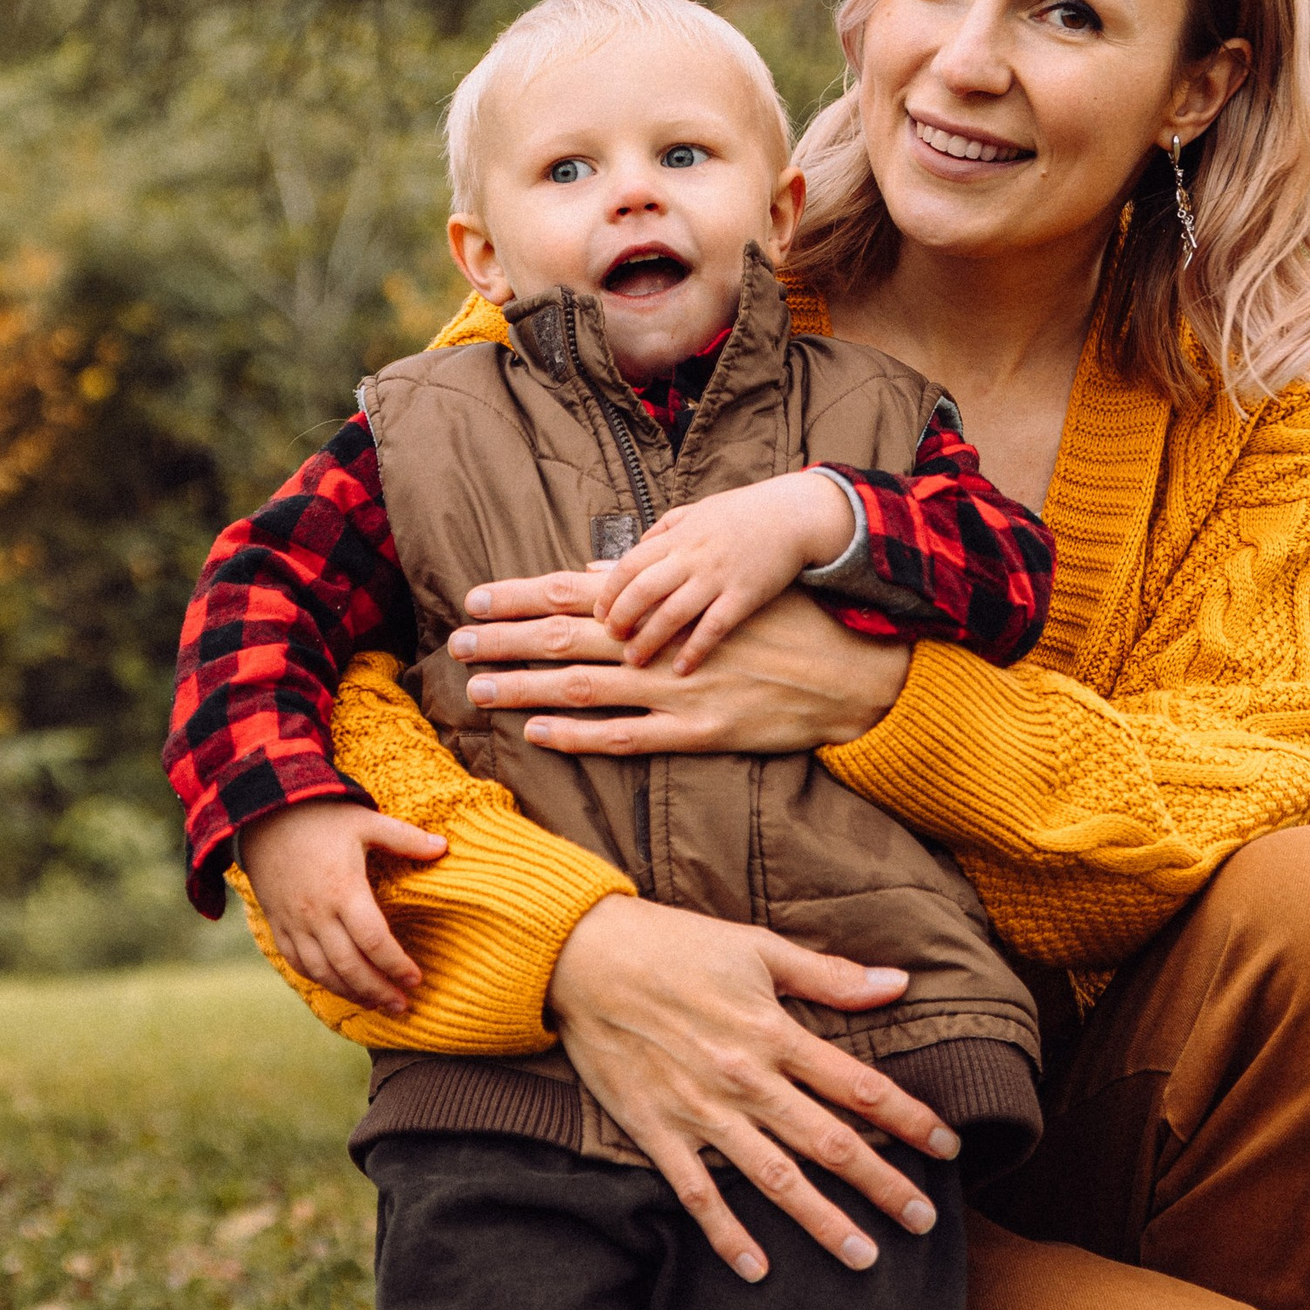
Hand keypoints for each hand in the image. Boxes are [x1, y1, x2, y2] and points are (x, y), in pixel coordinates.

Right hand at [238, 798, 447, 1014]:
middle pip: (350, 965)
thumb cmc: (320, 817)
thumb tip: (444, 847)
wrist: (262, 816)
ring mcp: (294, 922)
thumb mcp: (365, 821)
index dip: (396, 965)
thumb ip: (405, 838)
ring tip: (377, 1004)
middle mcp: (317, 913)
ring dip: (351, 992)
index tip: (416, 979)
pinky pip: (298, 963)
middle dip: (378, 990)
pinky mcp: (278, 925)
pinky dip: (321, 980)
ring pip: (323, 971)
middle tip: (402, 1005)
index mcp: (343, 889)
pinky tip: (341, 986)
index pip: (374, 940)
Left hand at [452, 583, 908, 757]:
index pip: (575, 593)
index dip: (521, 595)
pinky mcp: (701, 731)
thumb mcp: (718, 588)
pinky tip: (539, 731)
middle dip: (506, 638)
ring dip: (527, 686)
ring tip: (477, 688)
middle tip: (457, 642)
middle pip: (566, 635)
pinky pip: (628, 736)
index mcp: (667, 601)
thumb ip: (651, 585)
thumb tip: (589, 573)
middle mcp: (664, 642)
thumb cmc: (782, 622)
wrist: (852, 669)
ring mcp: (680, 689)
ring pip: (586, 685)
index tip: (473, 598)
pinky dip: (580, 733)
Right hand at [546, 896, 959, 1279]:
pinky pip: (697, 1195)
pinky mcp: (656, 1131)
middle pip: (830, 1144)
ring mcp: (700, 1112)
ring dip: (822, 1222)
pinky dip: (727, 1234)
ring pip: (775, 1180)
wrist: (581, 957)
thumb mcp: (757, 948)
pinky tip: (758, 1268)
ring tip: (864, 1258)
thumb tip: (899, 983)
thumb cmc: (674, 945)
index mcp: (774, 1033)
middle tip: (924, 1222)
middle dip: (883, 1186)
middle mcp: (745, 1080)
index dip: (910, 1119)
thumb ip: (830, 975)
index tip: (949, 1148)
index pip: (860, 1086)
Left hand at [597, 471, 854, 671]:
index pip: (629, 565)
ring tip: (635, 660)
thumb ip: (662, 531)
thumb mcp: (697, 512)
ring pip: (672, 612)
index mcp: (678, 536)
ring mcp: (718, 577)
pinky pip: (714, 627)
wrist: (794, 515)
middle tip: (611, 639)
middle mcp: (693, 556)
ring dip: (649, 639)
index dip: (609, 592)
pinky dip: (695, 650)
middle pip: (643, 590)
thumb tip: (629, 549)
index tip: (599, 614)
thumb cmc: (743, 514)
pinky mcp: (745, 596)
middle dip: (621, 617)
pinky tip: (681, 669)